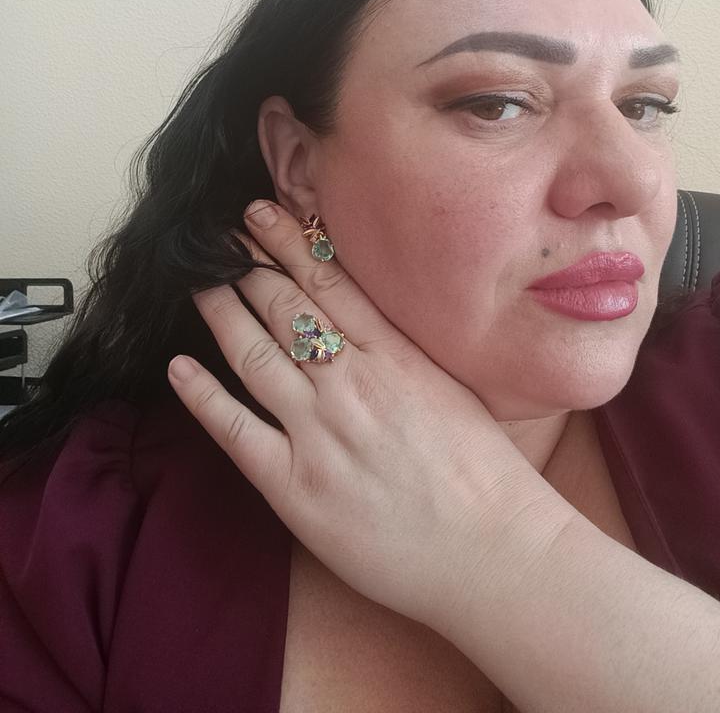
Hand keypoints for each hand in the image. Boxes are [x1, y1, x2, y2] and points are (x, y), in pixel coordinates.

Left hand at [167, 201, 572, 629]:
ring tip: (199, 282)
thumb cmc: (485, 474)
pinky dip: (203, 396)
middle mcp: (352, 382)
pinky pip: (235, 430)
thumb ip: (406, 350)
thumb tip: (370, 320)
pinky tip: (179, 366)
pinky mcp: (294, 484)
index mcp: (395, 355)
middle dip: (249, 264)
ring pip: (254, 354)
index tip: (263, 215)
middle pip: (286, 307)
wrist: (493, 550)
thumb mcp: (454, 386)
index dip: (288, 244)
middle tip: (221, 236)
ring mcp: (319, 432)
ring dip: (222, 312)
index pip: (329, 282)